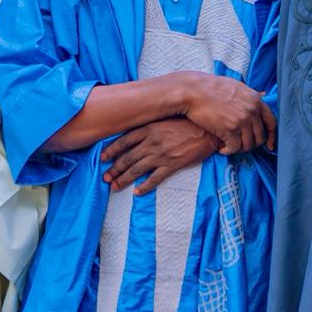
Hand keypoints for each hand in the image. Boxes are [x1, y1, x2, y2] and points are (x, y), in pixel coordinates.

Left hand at [102, 118, 220, 193]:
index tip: (102, 158)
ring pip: (137, 169)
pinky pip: (155, 178)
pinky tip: (137, 192)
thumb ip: (151, 124)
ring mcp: (161, 154)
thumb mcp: (165, 118)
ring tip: (114, 186)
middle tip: (105, 178)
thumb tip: (137, 131)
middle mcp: (151, 142)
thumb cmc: (188, 122)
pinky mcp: (172, 165)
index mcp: (149, 129)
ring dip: (123, 179)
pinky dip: (145, 186)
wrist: (208, 129)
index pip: (124, 141)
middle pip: (127, 158)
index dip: (111, 150)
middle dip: (114, 169)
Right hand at [168, 71, 274, 153]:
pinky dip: (228, 152)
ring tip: (229, 147)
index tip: (269, 146)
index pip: (271, 122)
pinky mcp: (230, 129)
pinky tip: (222, 150)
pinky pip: (235, 148)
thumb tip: (260, 97)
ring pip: (248, 145)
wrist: (193, 91)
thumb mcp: (236, 87)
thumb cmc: (210, 88)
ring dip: (239, 149)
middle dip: (250, 145)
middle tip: (240, 146)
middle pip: (260, 137)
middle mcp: (252, 110)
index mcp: (256, 99)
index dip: (272, 136)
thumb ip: (249, 97)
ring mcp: (242, 120)